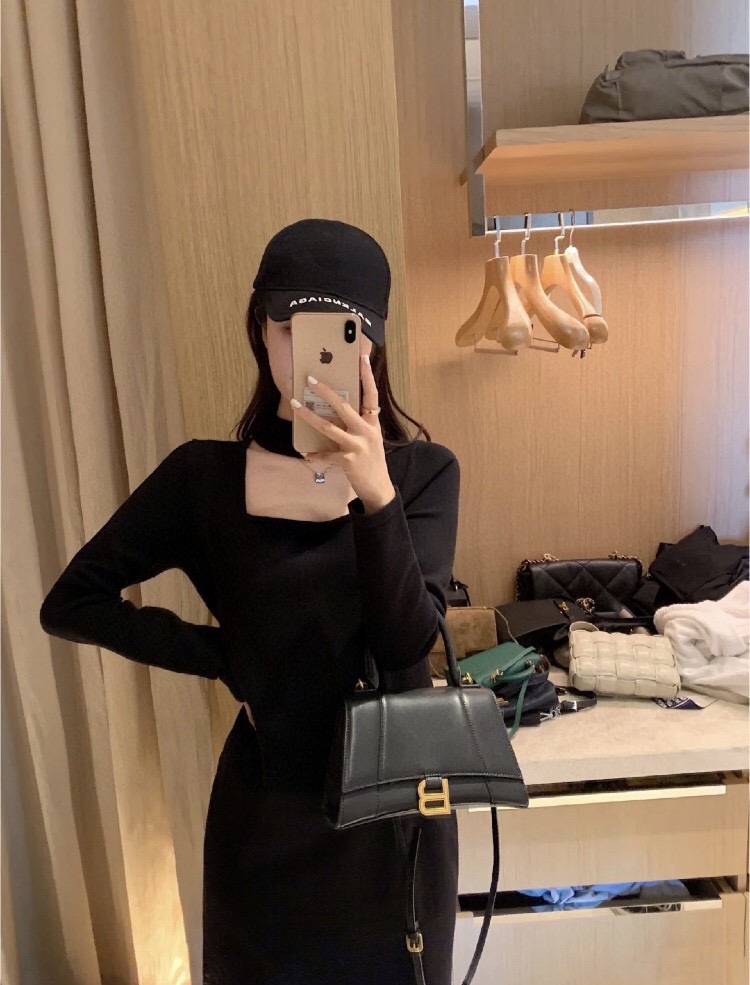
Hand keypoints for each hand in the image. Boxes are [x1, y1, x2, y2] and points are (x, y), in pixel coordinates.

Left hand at [290, 354, 395, 512]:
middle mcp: (366, 432)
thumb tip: (337, 410)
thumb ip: (358, 424)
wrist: (379, 487)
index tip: (362, 357)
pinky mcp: (347, 460)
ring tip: (295, 405)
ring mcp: (357, 446)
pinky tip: (304, 453)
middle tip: (311, 379)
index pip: (371, 394)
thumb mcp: (371, 439)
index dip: (367, 376)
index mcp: (372, 424)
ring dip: (309, 416)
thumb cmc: (372, 461)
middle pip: (344, 407)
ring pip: (328, 427)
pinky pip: (325, 454)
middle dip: (326, 392)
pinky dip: (314, 455)